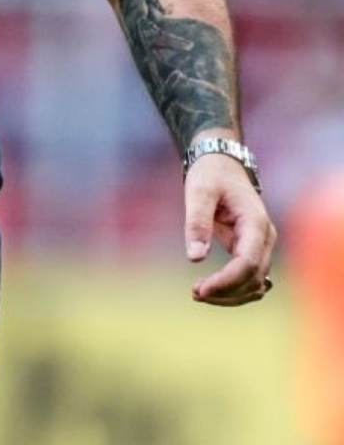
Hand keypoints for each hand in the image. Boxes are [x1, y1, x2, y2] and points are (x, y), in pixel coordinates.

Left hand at [184, 153, 276, 305]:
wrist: (222, 164)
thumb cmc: (210, 175)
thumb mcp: (198, 192)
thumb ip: (197, 222)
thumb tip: (195, 258)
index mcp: (255, 223)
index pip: (248, 262)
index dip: (227, 281)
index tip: (200, 290)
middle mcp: (264, 237)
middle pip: (253, 278)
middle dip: (226, 291)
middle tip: (194, 293)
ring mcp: (261, 245)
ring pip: (255, 283)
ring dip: (231, 294)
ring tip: (199, 293)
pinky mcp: (252, 249)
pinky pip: (250, 277)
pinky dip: (235, 289)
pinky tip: (212, 290)